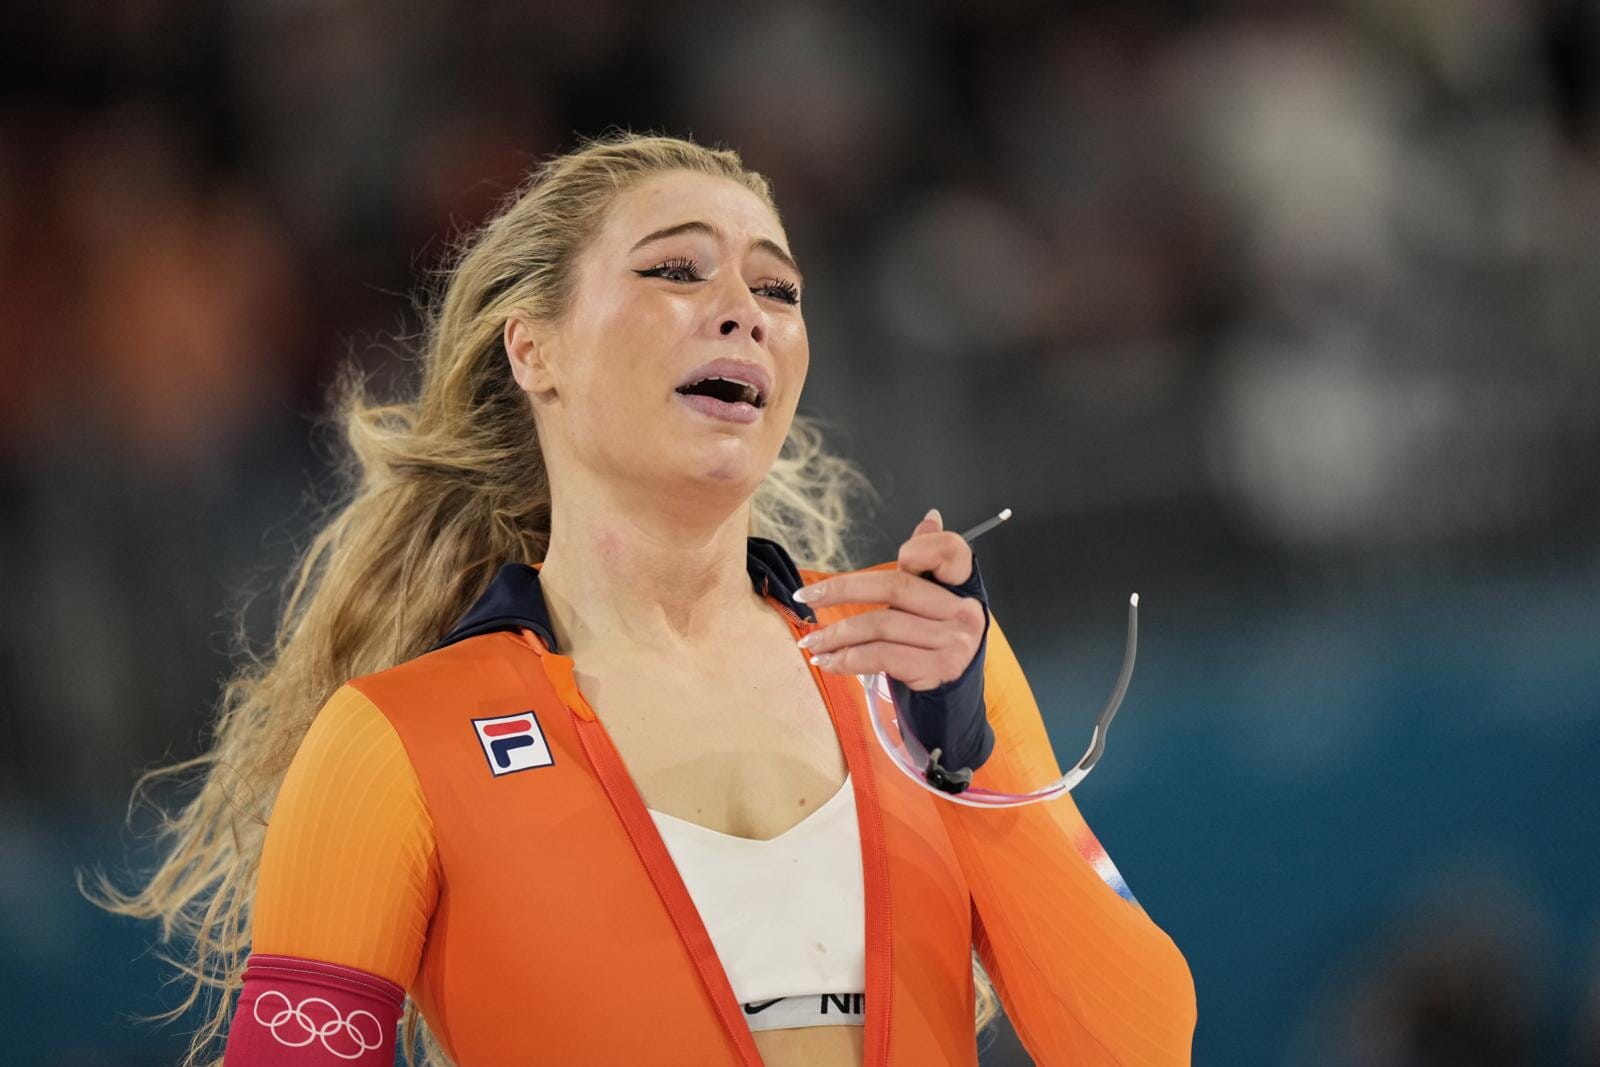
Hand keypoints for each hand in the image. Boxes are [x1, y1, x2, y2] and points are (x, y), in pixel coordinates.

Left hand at [793, 508, 985, 690]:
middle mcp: (964, 611)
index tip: (899, 556)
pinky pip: (882, 656)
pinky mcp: (936, 670)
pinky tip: (828, 661)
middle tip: (806, 597)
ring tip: (811, 641)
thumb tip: (930, 517)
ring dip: (837, 635)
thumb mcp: (934, 598)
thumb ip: (928, 560)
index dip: (923, 548)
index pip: (951, 551)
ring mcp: (953, 642)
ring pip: (881, 625)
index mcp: (964, 585)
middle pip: (895, 586)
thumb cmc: (935, 636)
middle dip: (842, 590)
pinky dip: (848, 659)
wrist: (953, 689)